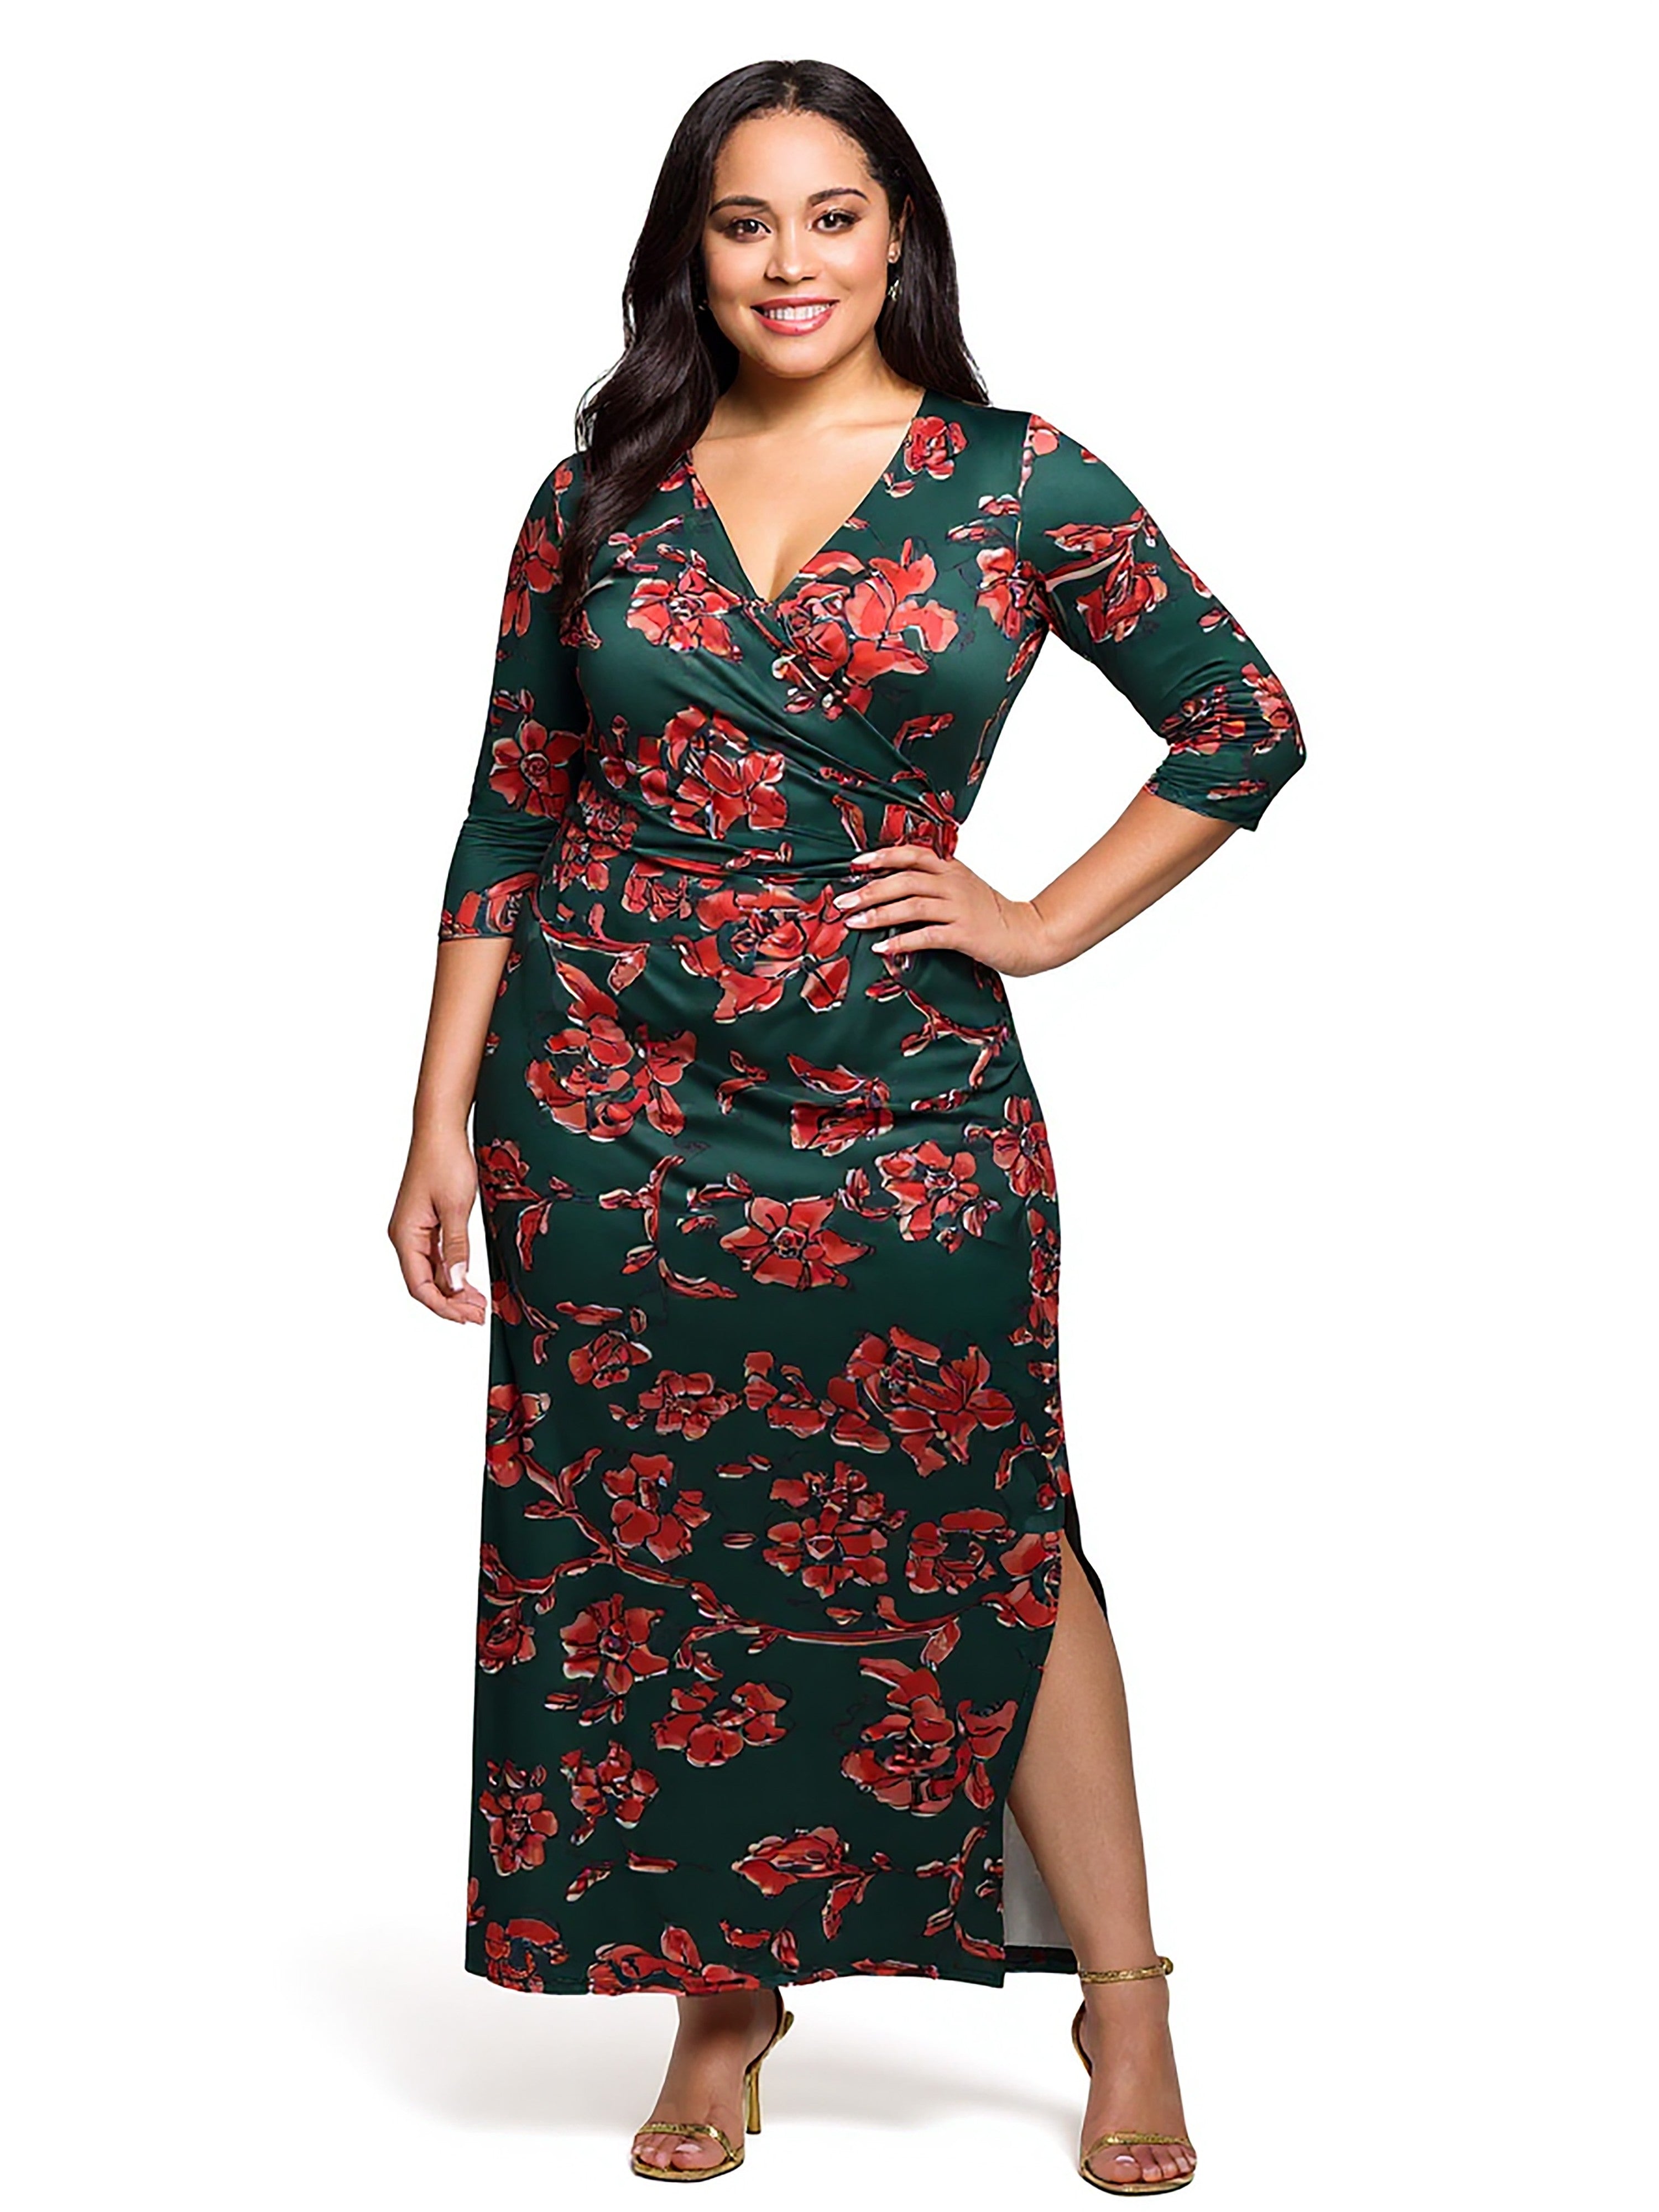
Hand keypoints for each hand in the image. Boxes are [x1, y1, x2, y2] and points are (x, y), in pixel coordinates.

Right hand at [388, 1128, 488, 1323]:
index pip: (419, 1285)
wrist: (440, 1131)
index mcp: (405, 1235)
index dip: (443, 1306)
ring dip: (453, 1290)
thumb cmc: (445, 1161)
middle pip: (424, 1283)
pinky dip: (452, 1272)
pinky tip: (468, 1282)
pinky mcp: (426, 1224)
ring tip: (478, 1305)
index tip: (468, 1317)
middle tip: (479, 1315)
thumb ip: (455, 1247)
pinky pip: (435, 1257)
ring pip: (431, 1272)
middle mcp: (404, 1236)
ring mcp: (414, 1231)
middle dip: (450, 1303)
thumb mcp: (456, 1207)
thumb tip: (455, 1283)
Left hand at [834, 843, 1058, 976]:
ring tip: (853, 922)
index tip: (856, 863)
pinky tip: (881, 947)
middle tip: (842, 901)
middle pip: (904, 879)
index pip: (913, 853)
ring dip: (878, 913)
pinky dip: (901, 941)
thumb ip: (937, 881)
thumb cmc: (994, 914)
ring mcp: (959, 909)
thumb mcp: (966, 888)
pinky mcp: (965, 934)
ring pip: (911, 905)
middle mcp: (954, 884)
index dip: (883, 856)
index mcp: (952, 869)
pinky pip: (926, 936)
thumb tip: (898, 885)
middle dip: (869, 889)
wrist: (1029, 934)